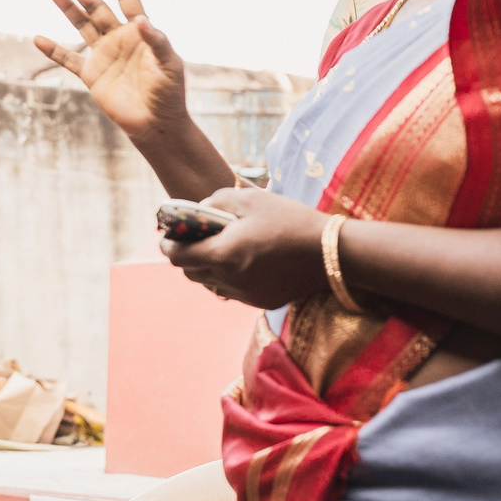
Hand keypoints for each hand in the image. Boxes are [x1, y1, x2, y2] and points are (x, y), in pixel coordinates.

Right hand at [34, 0, 192, 145]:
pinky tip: (37, 39)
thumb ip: (155, 41)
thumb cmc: (169, 92)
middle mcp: (119, 39)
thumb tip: (139, 20)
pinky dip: (53, 50)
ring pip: (81, 26)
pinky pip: (68, 60)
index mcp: (140, 32)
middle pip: (97, 8)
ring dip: (67, 9)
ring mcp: (104, 56)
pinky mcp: (92, 75)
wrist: (156, 123)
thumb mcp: (168, 64)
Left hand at [163, 187, 327, 310]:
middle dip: (186, 256)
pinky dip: (229, 277)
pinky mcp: (262, 302)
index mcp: (223, 255)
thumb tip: (200, 211)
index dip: (169, 245)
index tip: (168, 236)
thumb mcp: (249, 198)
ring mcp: (247, 295)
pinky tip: (242, 260)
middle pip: (192, 273)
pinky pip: (233, 291)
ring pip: (211, 284)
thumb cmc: (289, 219)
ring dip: (208, 268)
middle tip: (192, 239)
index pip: (179, 257)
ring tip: (218, 248)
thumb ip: (215, 202)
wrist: (331, 251)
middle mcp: (230, 281)